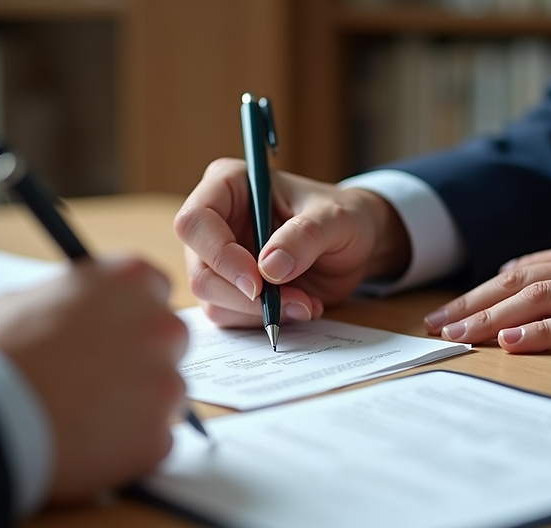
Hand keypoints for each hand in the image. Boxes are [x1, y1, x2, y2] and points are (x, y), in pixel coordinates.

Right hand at [0, 256, 187, 502]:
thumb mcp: (28, 300)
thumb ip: (75, 301)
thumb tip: (84, 313)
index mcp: (132, 280)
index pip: (153, 289)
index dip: (129, 312)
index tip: (111, 329)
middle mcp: (161, 327)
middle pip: (168, 340)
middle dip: (141, 356)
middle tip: (98, 376)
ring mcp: (165, 385)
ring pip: (166, 392)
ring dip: (137, 402)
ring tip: (84, 415)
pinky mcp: (157, 437)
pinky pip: (154, 439)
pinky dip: (129, 445)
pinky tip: (88, 444)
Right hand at [174, 158, 410, 326]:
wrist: (355, 244)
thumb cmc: (343, 216)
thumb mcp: (336, 219)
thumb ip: (304, 236)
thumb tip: (268, 268)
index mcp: (228, 186)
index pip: (196, 222)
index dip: (220, 255)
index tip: (258, 283)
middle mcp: (215, 222)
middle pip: (199, 270)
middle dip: (245, 297)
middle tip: (296, 302)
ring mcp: (218, 258)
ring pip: (212, 299)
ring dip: (260, 312)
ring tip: (306, 302)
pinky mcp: (230, 287)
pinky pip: (230, 315)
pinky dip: (264, 319)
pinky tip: (297, 306)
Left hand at [424, 224, 550, 351]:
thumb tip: (547, 292)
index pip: (519, 271)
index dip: (480, 292)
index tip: (448, 311)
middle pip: (515, 283)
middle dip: (470, 306)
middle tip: (433, 327)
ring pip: (536, 300)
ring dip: (490, 319)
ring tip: (455, 337)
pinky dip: (541, 333)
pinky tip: (512, 344)